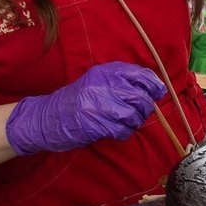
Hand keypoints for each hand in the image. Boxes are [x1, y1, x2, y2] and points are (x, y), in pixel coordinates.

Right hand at [6, 62, 166, 155]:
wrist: (47, 118)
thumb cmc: (77, 100)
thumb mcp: (97, 82)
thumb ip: (121, 81)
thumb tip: (154, 89)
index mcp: (105, 72)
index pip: (139, 74)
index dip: (153, 85)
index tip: (158, 92)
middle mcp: (102, 85)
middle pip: (140, 97)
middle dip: (145, 108)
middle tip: (138, 113)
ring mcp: (98, 104)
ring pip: (133, 115)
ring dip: (134, 122)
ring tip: (124, 123)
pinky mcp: (95, 124)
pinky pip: (122, 130)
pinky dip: (124, 133)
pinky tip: (116, 131)